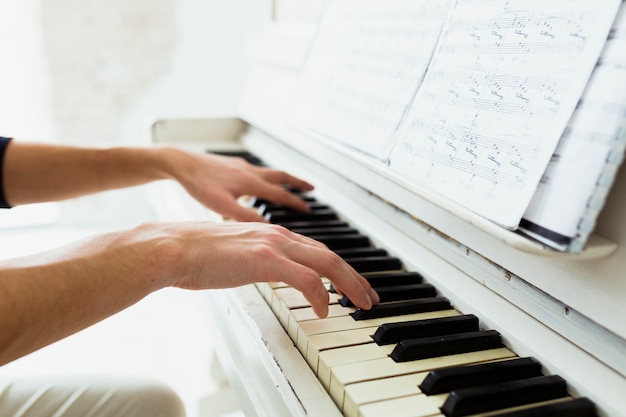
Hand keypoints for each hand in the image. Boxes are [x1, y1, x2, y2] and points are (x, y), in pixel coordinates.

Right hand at [157, 221, 378, 316]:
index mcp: (271, 233)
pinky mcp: (265, 259)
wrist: (173, 247)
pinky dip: (321, 295)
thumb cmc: (196, 254)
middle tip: (368, 295)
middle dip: (354, 277)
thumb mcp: (235, 254)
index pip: (316, 250)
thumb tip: (264, 273)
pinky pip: (307, 279)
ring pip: (327, 263)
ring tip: (360, 303)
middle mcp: (278, 235)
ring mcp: (273, 245)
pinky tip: (324, 310)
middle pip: (330, 255)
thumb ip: (255, 260)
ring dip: (348, 284)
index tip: (350, 282)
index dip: (338, 267)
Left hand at [165, 149, 313, 221]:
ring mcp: (240, 166)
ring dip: (282, 178)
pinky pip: (254, 170)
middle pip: (281, 176)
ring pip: (268, 171)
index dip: (296, 203)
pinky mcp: (230, 165)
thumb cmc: (198, 184)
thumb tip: (267, 228)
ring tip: (288, 184)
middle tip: (311, 188)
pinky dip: (262, 176)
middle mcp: (249, 172)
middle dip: (297, 183)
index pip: (281, 194)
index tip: (308, 210)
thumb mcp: (222, 206)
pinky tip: (254, 182)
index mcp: (251, 183)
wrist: (179, 163)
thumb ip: (246, 217)